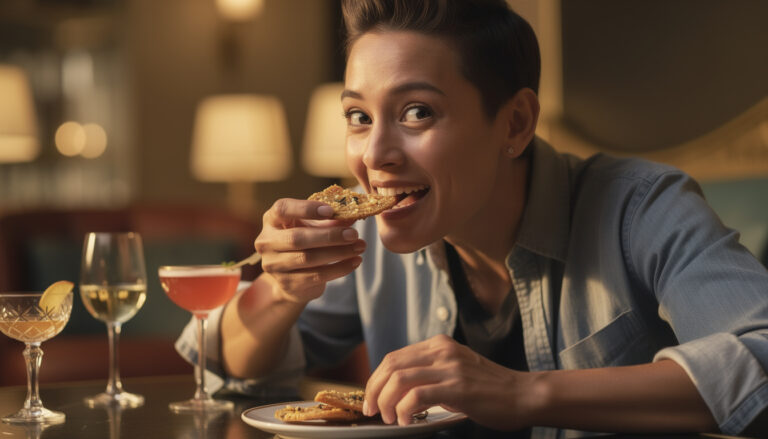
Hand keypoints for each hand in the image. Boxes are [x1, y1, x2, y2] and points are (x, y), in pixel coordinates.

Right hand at [254, 198, 365, 302]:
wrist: (292, 278)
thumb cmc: (304, 242)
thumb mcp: (313, 226)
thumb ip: (330, 219)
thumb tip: (352, 213)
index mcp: (271, 220)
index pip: (282, 209)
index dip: (306, 209)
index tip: (330, 210)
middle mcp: (267, 242)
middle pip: (297, 238)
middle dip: (329, 236)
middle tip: (353, 234)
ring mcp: (274, 265)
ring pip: (308, 259)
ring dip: (338, 252)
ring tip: (359, 247)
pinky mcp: (287, 283)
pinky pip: (316, 276)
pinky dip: (339, 268)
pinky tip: (355, 262)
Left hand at [363, 334, 533, 429]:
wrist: (524, 394)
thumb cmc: (490, 389)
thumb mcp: (456, 371)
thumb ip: (430, 374)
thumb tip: (398, 391)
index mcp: (438, 345)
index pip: (394, 357)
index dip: (376, 379)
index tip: (372, 399)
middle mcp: (442, 351)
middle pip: (391, 365)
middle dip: (374, 390)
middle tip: (373, 410)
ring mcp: (450, 367)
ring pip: (400, 379)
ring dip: (387, 402)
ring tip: (390, 418)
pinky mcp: (457, 387)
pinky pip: (418, 396)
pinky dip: (404, 410)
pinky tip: (406, 421)